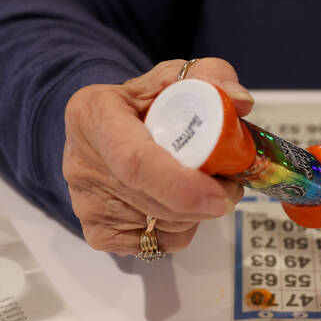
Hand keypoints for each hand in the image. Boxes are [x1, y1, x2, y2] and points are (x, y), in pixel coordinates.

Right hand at [62, 58, 254, 254]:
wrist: (102, 131)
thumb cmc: (139, 105)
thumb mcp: (171, 77)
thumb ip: (211, 75)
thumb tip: (239, 102)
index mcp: (93, 116)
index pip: (134, 161)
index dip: (181, 185)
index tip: (219, 194)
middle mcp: (81, 164)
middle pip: (155, 201)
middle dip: (206, 201)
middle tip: (230, 184)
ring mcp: (85, 204)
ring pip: (162, 226)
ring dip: (196, 214)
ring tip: (201, 186)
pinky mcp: (97, 233)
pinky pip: (155, 245)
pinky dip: (177, 229)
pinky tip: (174, 203)